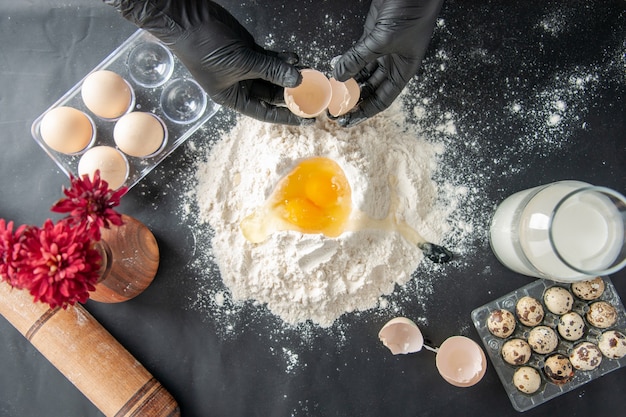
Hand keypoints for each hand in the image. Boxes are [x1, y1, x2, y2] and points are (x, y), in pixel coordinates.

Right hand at [104, 0, 306, 124]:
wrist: (189, 19)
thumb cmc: (205, 48)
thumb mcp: (241, 63)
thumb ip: (271, 71)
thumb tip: (297, 80)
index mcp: (234, 98)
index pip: (265, 113)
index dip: (287, 117)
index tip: (308, 119)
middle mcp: (240, 86)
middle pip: (272, 95)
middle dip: (292, 94)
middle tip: (315, 95)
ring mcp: (245, 68)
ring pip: (274, 75)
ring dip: (290, 75)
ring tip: (310, 74)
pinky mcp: (248, 51)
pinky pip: (270, 59)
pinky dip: (283, 59)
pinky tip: (296, 58)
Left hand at [332, 0, 442, 126]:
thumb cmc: (413, 11)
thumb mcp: (384, 39)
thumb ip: (359, 57)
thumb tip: (338, 75)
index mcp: (403, 70)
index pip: (382, 99)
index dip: (364, 112)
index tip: (347, 121)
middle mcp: (393, 62)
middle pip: (370, 88)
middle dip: (352, 98)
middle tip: (334, 106)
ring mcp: (382, 48)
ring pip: (362, 72)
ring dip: (346, 80)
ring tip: (331, 89)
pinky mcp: (373, 34)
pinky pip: (356, 54)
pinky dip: (345, 61)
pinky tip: (335, 66)